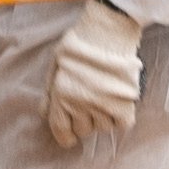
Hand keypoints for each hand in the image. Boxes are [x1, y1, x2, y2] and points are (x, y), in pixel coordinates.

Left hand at [0, 1, 151, 154]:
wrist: (107, 30)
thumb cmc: (79, 44)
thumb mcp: (55, 65)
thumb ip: (49, 92)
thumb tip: (44, 113)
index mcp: (61, 96)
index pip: (61, 130)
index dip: (66, 137)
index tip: (71, 137)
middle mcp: (80, 104)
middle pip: (83, 130)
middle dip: (84, 121)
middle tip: (90, 105)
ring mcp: (103, 104)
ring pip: (102, 127)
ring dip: (102, 117)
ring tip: (104, 99)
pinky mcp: (124, 103)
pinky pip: (121, 124)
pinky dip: (120, 118)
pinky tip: (118, 105)